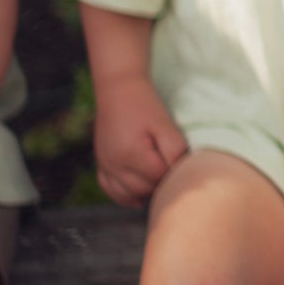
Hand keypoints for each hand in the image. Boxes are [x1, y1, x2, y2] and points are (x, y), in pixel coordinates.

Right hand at [93, 72, 188, 205]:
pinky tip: (139, 196)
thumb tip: (182, 172)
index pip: (159, 177)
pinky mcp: (101, 163)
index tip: (181, 162)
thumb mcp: (165, 124)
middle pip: (143, 189)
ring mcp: (105, 165)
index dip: (173, 172)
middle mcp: (114, 164)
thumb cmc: (145, 105)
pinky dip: (125, 196)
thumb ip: (175, 149)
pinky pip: (110, 190)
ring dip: (145, 191)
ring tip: (159, 179)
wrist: (118, 89)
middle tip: (172, 169)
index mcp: (131, 154)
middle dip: (160, 183)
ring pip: (127, 194)